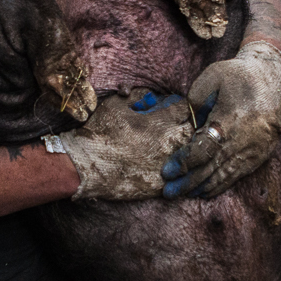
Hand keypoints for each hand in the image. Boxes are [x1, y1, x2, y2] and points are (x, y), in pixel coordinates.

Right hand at [55, 92, 195, 200]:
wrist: (87, 166)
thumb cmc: (100, 133)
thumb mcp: (116, 105)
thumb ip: (138, 96)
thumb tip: (152, 96)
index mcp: (160, 122)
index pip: (185, 108)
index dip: (179, 106)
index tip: (172, 108)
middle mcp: (169, 143)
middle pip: (193, 130)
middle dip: (186, 125)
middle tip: (173, 126)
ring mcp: (167, 165)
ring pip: (189, 154)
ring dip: (183, 147)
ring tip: (168, 146)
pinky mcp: (161, 183)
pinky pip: (179, 175)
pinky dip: (176, 169)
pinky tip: (164, 165)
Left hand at [162, 41, 280, 198]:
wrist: (273, 79)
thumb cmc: (238, 75)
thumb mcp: (212, 76)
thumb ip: (195, 99)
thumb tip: (186, 123)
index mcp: (230, 120)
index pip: (203, 150)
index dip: (184, 162)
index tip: (167, 171)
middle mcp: (244, 140)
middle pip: (212, 168)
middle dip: (188, 182)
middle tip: (168, 192)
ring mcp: (254, 150)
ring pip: (225, 175)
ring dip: (203, 187)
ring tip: (184, 194)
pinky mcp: (260, 154)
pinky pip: (238, 175)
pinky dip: (221, 185)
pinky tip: (206, 191)